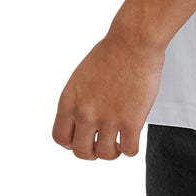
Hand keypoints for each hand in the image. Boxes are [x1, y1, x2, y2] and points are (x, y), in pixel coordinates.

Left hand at [51, 26, 164, 159]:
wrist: (134, 41)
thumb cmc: (112, 52)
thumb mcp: (82, 76)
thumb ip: (78, 100)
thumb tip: (81, 118)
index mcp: (69, 101)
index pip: (60, 137)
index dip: (72, 142)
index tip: (83, 139)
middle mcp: (85, 113)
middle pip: (81, 152)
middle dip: (91, 151)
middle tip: (101, 144)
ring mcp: (108, 119)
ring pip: (105, 154)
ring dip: (112, 152)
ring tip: (118, 142)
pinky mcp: (131, 122)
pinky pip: (129, 150)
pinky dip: (131, 148)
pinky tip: (133, 138)